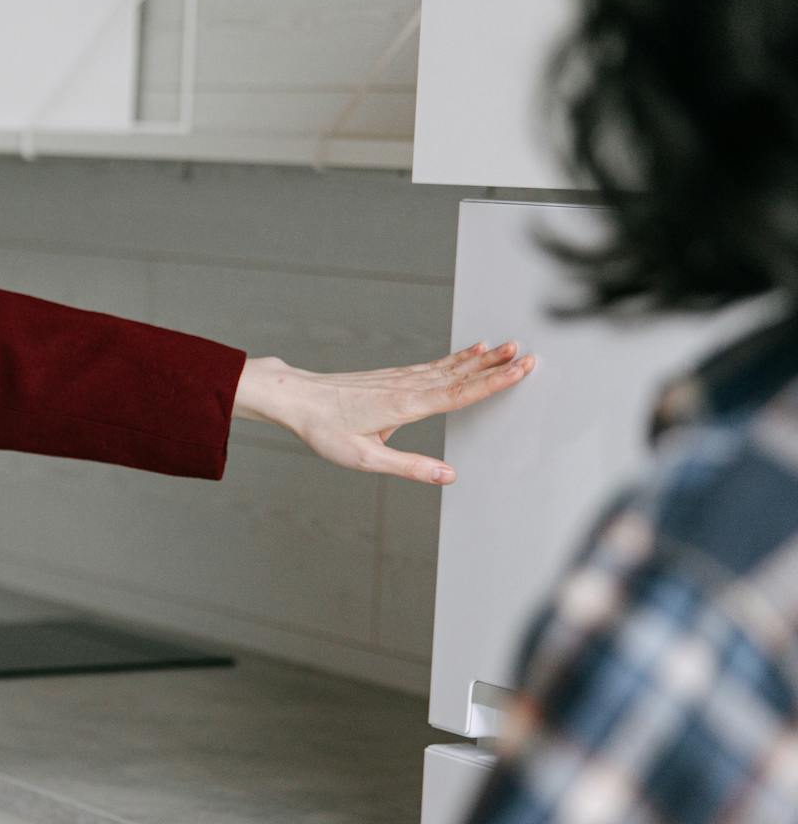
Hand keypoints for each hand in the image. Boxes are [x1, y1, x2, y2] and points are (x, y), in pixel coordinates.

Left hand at [232, 340, 535, 484]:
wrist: (296, 398)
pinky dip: (456, 358)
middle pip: (459, 375)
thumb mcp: (364, 458)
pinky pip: (433, 365)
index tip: (520, 370)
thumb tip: (448, 476)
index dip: (492, 382)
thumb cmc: (324, 428)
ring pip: (448, 367)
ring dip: (480, 358)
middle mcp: (406, 387)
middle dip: (495, 365)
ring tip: (508, 347)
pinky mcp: (392, 377)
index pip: (458, 393)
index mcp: (404, 406)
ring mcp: (399, 379)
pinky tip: (469, 352)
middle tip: (527, 353)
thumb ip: (409, 467)